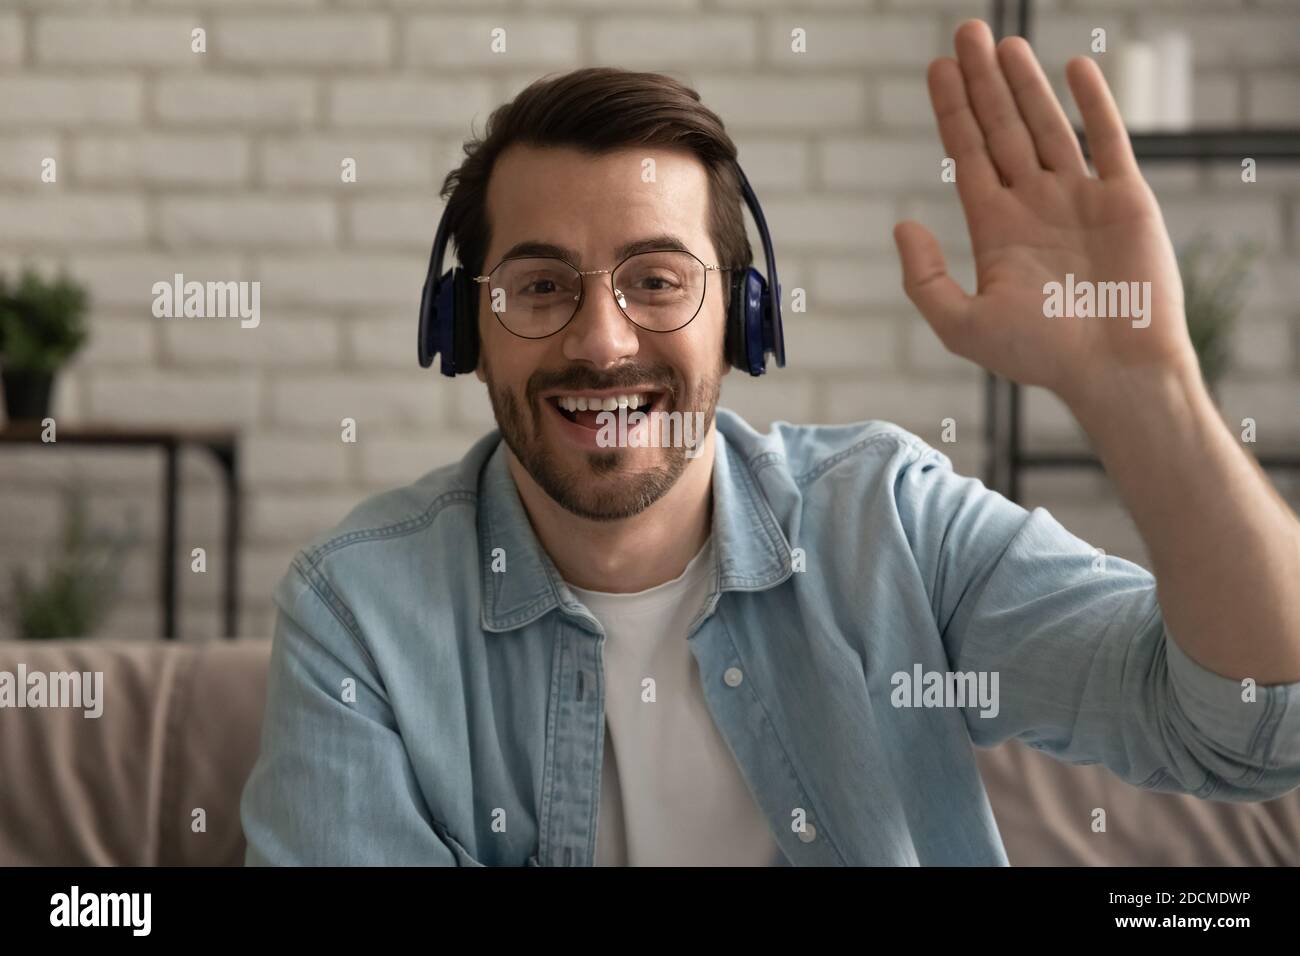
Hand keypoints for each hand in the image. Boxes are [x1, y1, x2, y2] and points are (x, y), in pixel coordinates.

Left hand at [893, 20, 1199, 409]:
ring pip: (1046, 126)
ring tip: (1003, 43)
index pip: (967, 155)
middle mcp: (1034, 206)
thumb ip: (925, 278)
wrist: (1115, 370)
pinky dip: (1093, 103)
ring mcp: (1079, 199)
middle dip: (981, 82)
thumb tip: (902, 223)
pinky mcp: (1124, 199)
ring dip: (1025, 85)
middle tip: (964, 33)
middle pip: (1001, 129)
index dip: (951, 111)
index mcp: (995, 229)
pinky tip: (1073, 68)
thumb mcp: (962, 325)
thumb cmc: (1040, 356)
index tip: (937, 69)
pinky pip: (1107, 139)